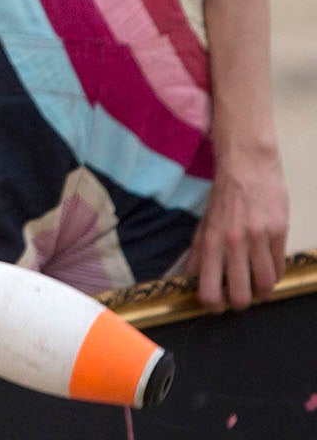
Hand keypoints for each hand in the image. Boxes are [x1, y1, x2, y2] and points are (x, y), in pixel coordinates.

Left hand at [191, 141, 287, 310]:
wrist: (247, 166)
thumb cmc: (223, 196)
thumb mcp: (204, 222)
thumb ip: (198, 251)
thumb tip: (189, 278)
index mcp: (211, 241)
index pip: (208, 290)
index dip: (212, 305)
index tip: (216, 304)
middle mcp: (234, 243)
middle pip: (241, 296)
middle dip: (240, 303)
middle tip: (239, 297)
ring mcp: (259, 239)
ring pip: (265, 286)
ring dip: (260, 291)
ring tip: (256, 285)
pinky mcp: (279, 233)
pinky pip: (279, 268)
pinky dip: (274, 275)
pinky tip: (267, 269)